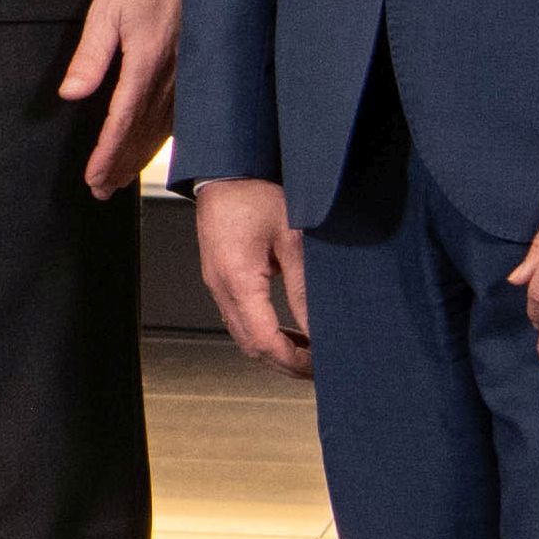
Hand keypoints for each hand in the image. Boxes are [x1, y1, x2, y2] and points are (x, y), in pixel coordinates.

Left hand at [52, 0, 188, 195]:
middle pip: (143, 134)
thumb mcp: (106, 9)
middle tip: (102, 190)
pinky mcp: (197, 67)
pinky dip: (163, 137)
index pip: (122, 123)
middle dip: (121, 165)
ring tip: (121, 179)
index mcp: (145, 63)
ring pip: (163, 128)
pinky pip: (180, 114)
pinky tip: (154, 147)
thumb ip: (90, 56)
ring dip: (141, 156)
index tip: (93, 179)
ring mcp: (188, 74)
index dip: (107, 155)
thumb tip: (71, 94)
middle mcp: (171, 76)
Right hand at [193, 178, 313, 371]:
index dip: (293, 360)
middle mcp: (221, 288)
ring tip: (309, 353)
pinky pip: (240, 319)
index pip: (264, 341)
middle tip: (321, 369)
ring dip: (275, 350)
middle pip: (251, 346)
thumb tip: (319, 328)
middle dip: (286, 363)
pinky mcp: (220, 278)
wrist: (226, 169)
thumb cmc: (256, 194)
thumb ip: (304, 288)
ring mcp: (217, 284)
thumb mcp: (293, 238)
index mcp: (237, 281)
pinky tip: (288, 330)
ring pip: (243, 336)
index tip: (321, 366)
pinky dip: (265, 333)